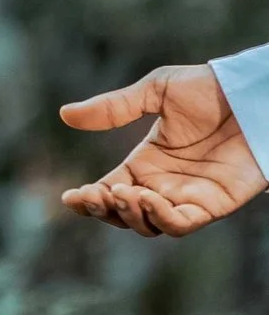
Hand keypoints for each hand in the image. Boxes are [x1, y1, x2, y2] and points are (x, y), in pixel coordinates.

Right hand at [58, 65, 264, 236]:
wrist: (251, 96)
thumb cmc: (209, 89)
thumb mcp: (155, 90)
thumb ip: (114, 107)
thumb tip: (65, 115)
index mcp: (145, 162)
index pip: (108, 190)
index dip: (87, 199)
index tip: (70, 196)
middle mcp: (162, 185)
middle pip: (123, 214)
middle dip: (103, 210)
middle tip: (96, 193)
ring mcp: (187, 197)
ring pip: (148, 225)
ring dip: (130, 214)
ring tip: (124, 190)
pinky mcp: (212, 205)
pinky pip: (181, 224)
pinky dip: (161, 218)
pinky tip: (148, 198)